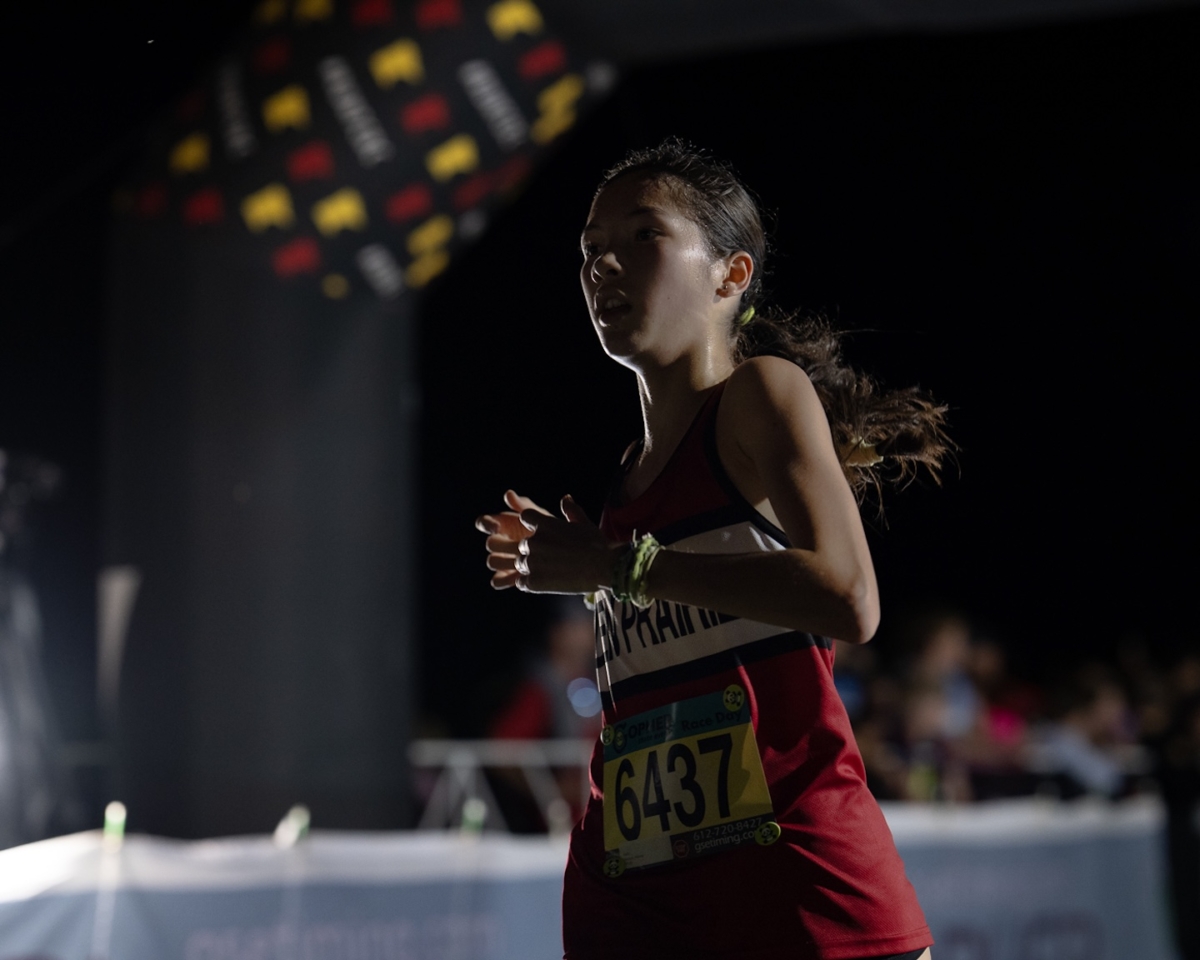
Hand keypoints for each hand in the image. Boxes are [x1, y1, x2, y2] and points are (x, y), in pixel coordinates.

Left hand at [476, 490, 617, 593]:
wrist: (605, 568)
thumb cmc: (596, 545)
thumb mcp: (584, 523)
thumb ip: (571, 510)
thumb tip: (565, 498)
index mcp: (544, 524)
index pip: (525, 517)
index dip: (533, 525)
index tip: (545, 534)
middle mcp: (534, 541)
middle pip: (524, 544)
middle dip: (535, 550)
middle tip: (556, 558)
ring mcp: (532, 563)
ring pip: (521, 563)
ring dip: (532, 567)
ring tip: (554, 571)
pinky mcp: (534, 582)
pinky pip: (521, 582)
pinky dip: (531, 583)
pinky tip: (547, 583)